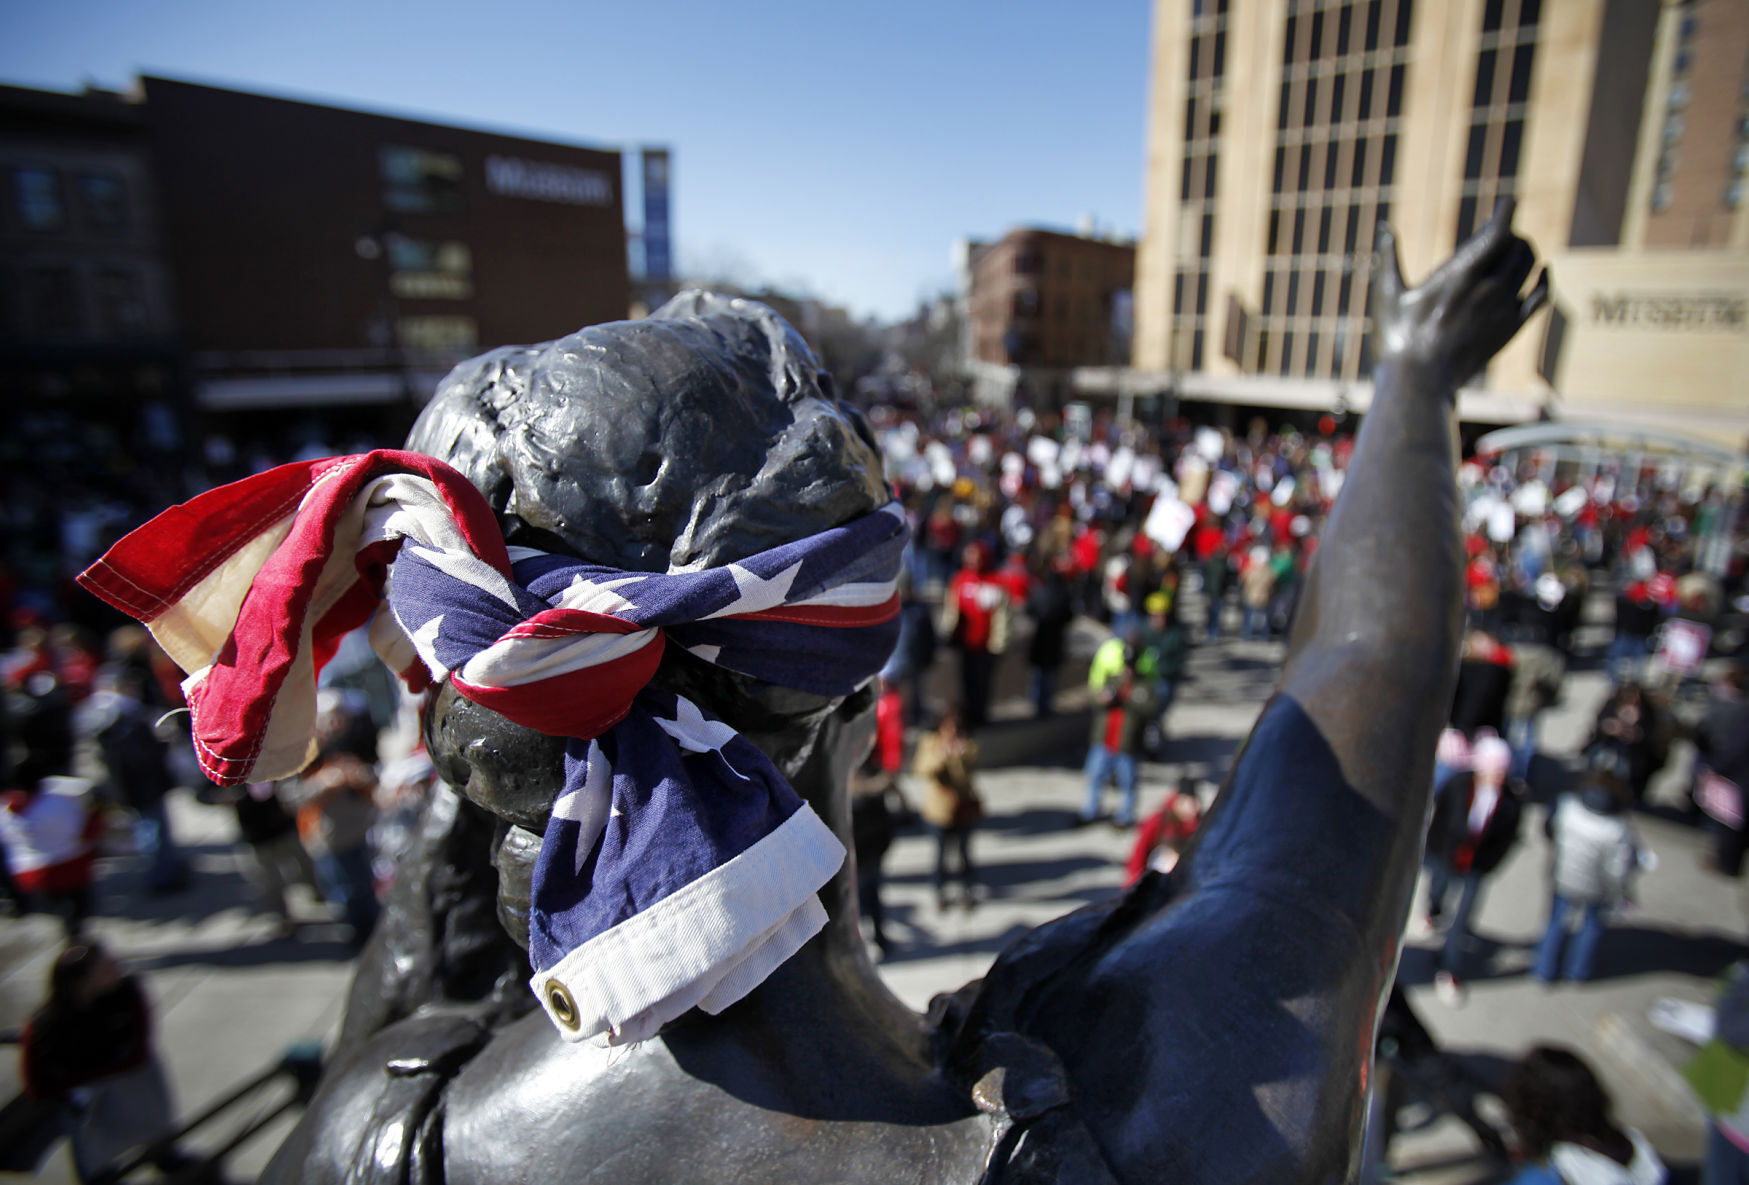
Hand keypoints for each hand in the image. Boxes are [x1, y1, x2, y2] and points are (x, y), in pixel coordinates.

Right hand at [1371, 198, 1548, 388]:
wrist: (1419, 383)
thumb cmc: (1397, 340)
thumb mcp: (1388, 296)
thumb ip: (1390, 259)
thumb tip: (1387, 231)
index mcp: (1459, 275)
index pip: (1497, 232)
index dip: (1507, 212)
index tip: (1509, 201)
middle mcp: (1487, 289)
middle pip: (1518, 245)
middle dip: (1512, 233)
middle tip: (1500, 231)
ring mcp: (1502, 309)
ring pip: (1531, 265)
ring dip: (1526, 251)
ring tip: (1514, 248)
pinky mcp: (1511, 329)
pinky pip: (1541, 296)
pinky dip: (1545, 279)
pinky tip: (1543, 272)